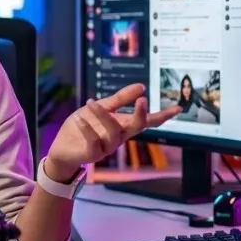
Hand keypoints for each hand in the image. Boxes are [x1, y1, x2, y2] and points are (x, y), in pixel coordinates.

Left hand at [45, 84, 181, 180]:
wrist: (62, 147)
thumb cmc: (84, 127)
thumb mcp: (102, 108)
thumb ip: (120, 99)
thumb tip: (142, 86)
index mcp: (123, 125)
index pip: (147, 121)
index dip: (163, 116)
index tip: (178, 108)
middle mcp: (118, 137)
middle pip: (136, 128)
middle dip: (140, 115)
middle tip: (141, 100)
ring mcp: (106, 147)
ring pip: (113, 133)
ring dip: (103, 116)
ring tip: (91, 102)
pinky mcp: (91, 154)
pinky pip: (93, 143)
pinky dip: (87, 130)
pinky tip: (80, 119)